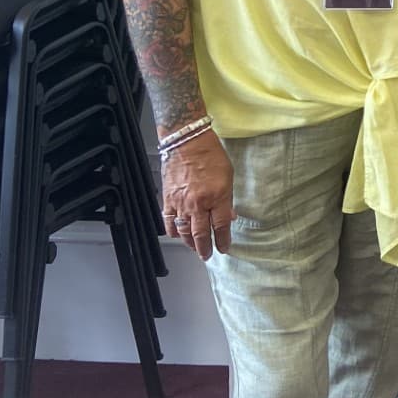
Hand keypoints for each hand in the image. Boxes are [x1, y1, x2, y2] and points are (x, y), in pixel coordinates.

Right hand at [161, 133, 234, 260]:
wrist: (187, 142)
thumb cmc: (211, 155)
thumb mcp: (228, 176)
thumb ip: (227, 199)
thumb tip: (229, 216)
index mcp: (217, 197)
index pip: (221, 226)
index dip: (223, 240)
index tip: (224, 248)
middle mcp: (198, 203)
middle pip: (201, 234)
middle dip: (205, 248)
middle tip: (207, 255)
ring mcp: (181, 203)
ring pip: (184, 231)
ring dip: (189, 243)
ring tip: (195, 248)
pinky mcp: (168, 199)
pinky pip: (169, 221)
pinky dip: (173, 231)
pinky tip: (177, 235)